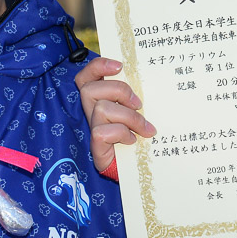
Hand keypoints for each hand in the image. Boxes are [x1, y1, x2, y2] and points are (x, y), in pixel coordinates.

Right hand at [74, 56, 155, 172]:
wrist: (138, 171)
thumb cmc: (140, 138)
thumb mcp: (138, 113)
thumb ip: (136, 99)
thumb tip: (150, 84)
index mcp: (101, 100)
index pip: (87, 76)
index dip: (98, 67)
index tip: (120, 65)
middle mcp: (91, 113)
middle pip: (90, 89)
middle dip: (118, 91)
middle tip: (139, 104)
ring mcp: (93, 130)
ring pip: (101, 108)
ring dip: (128, 117)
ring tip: (145, 128)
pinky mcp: (96, 147)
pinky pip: (102, 131)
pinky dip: (121, 133)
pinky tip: (132, 141)